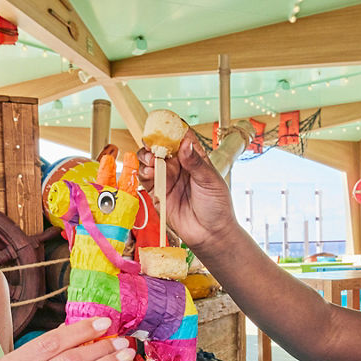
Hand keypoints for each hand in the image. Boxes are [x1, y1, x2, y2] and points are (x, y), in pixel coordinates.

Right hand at [137, 130, 234, 248]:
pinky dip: (144, 173)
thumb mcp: (209, 181)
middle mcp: (179, 165)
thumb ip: (195, 162)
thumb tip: (185, 143)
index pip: (180, 137)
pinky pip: (145, 179)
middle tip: (152, 146)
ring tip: (151, 162)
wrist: (210, 234)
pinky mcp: (157, 193)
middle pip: (160, 146)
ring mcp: (167, 178)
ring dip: (146, 158)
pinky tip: (150, 174)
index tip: (163, 126)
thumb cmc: (217, 206)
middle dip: (154, 143)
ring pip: (149, 161)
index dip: (171, 129)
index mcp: (194, 157)